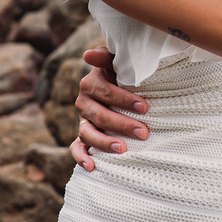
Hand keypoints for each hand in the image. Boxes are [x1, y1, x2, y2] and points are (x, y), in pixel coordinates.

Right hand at [70, 46, 149, 169]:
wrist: (118, 84)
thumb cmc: (122, 72)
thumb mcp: (117, 62)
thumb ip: (106, 56)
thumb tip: (88, 55)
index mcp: (91, 83)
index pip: (106, 92)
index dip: (125, 99)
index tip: (145, 107)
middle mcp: (83, 102)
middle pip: (100, 115)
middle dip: (123, 124)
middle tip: (144, 132)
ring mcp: (83, 120)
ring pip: (89, 133)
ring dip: (105, 142)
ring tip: (123, 149)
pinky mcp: (82, 135)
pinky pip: (76, 148)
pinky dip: (81, 157)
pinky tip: (92, 166)